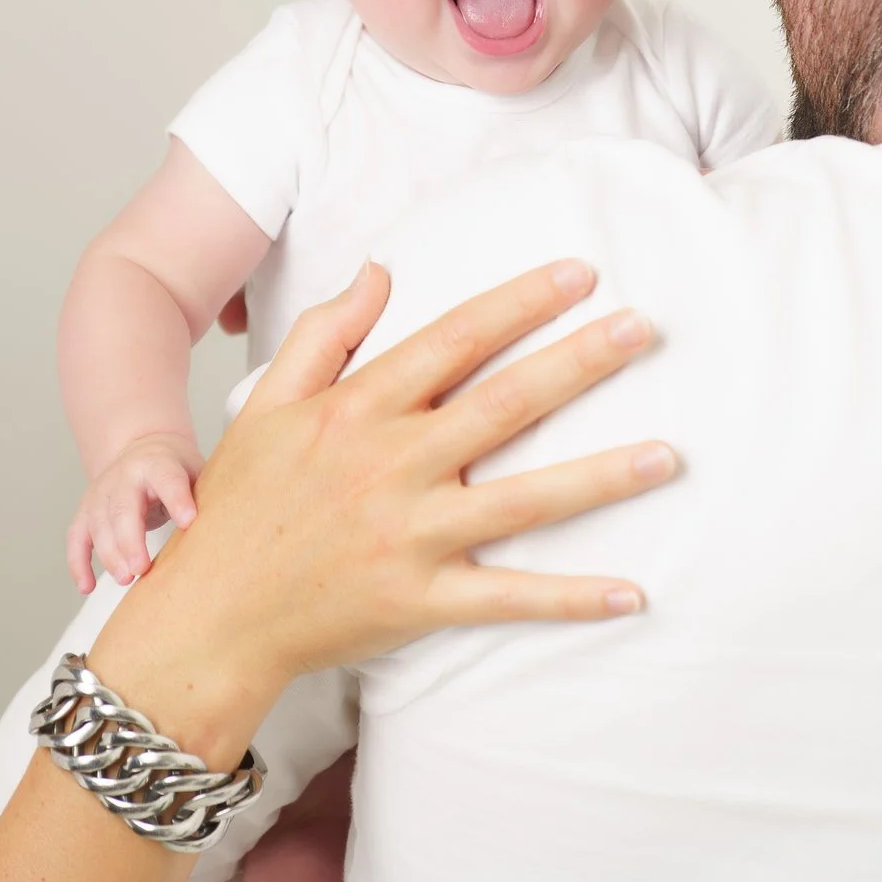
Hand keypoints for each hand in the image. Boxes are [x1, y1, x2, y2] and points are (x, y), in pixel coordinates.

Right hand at [68, 430, 203, 592]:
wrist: (141, 448)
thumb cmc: (175, 469)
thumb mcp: (196, 470)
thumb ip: (207, 495)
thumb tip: (236, 530)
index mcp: (158, 463)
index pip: (167, 479)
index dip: (177, 499)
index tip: (189, 522)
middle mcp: (124, 476)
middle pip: (123, 508)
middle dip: (130, 540)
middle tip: (142, 568)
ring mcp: (101, 493)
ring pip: (98, 525)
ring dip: (109, 554)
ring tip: (126, 578)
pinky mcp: (86, 512)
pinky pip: (76, 539)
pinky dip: (78, 563)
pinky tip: (87, 586)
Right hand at [87, 259, 673, 763]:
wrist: (212, 613)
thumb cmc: (242, 504)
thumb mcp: (269, 402)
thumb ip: (326, 331)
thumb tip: (379, 268)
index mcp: (357, 409)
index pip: (453, 339)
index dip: (520, 302)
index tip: (580, 272)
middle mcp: (390, 465)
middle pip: (503, 404)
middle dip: (579, 362)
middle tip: (647, 329)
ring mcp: (409, 535)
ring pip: (522, 500)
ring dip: (601, 478)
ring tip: (670, 455)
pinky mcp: (420, 601)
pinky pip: (508, 598)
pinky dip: (570, 599)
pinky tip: (633, 593)